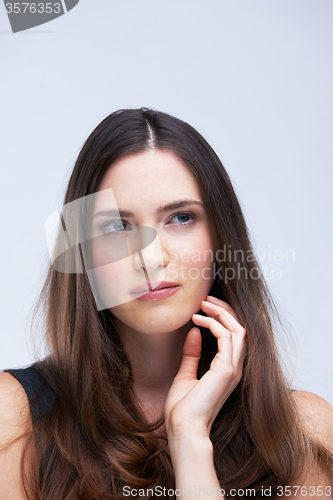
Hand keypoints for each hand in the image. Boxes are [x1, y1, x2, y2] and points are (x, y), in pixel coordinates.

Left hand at [164, 295, 245, 439]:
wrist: (183, 428)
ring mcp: (233, 369)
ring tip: (202, 303)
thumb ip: (192, 353)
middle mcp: (234, 367)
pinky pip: (226, 337)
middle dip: (224, 310)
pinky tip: (197, 320)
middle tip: (205, 298)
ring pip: (237, 330)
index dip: (222, 317)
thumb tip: (194, 332)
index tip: (204, 306)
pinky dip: (213, 324)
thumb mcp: (186, 373)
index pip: (233, 336)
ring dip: (221, 313)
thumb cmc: (183, 408)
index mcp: (227, 369)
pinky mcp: (226, 370)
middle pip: (239, 328)